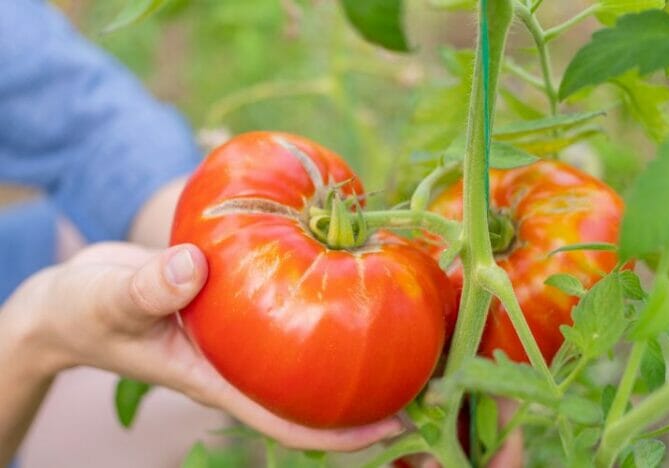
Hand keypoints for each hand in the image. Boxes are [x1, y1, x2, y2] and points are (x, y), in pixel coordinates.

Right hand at [0, 242, 402, 455]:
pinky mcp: (239, 308)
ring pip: (309, 353)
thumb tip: (191, 267)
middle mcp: (242, 364)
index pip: (290, 423)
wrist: (76, 298)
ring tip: (412, 316)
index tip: (400, 424)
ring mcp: (243, 338)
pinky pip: (291, 310)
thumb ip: (147, 287)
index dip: (345, 434)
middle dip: (370, 389)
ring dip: (357, 341)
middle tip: (431, 368)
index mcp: (218, 379)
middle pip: (316, 391)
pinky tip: (351, 261)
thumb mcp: (109, 297)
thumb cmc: (87, 308)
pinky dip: (324, 294)